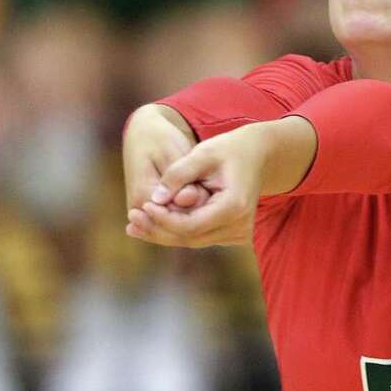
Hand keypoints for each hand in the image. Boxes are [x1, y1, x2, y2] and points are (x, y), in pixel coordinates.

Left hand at [126, 115, 316, 249]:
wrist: (260, 154)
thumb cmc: (230, 149)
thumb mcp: (203, 153)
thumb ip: (178, 174)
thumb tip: (152, 199)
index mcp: (235, 207)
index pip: (190, 225)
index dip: (163, 219)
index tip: (142, 206)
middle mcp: (240, 226)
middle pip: (189, 238)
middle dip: (158, 229)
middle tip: (131, 220)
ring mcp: (239, 234)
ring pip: (192, 241)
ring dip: (163, 233)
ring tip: (134, 224)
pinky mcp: (233, 235)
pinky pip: (199, 237)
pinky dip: (176, 230)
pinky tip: (152, 224)